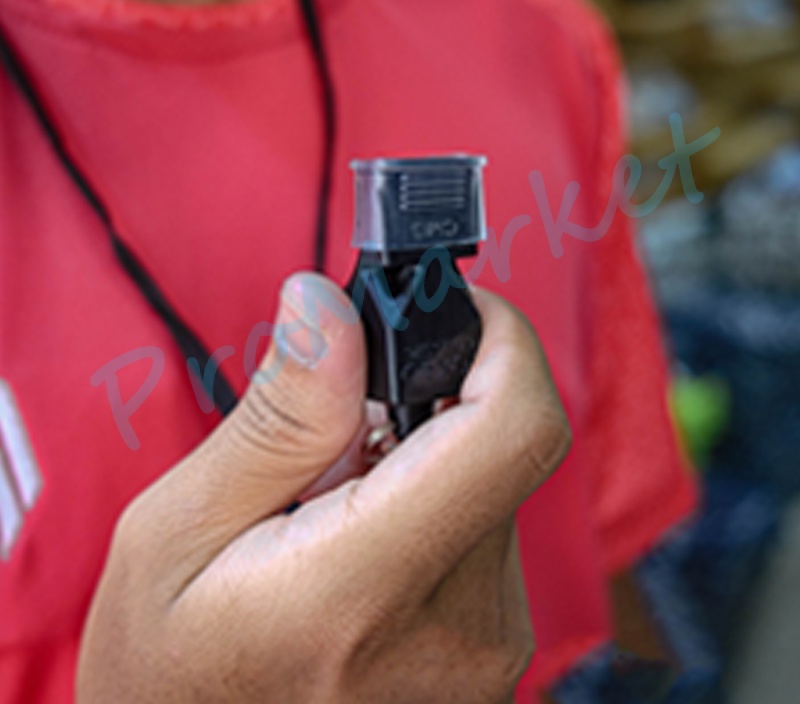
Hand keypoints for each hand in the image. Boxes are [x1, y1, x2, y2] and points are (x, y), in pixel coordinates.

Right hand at [77, 273, 570, 702]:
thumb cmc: (168, 673)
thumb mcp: (176, 532)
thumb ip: (277, 418)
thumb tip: (330, 305)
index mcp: (368, 587)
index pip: (511, 431)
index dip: (504, 344)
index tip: (457, 309)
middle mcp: (458, 628)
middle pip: (497, 445)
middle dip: (430, 401)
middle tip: (340, 422)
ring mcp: (486, 650)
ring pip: (491, 485)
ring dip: (423, 457)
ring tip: (333, 496)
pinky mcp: (491, 654)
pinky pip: (486, 535)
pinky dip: (431, 503)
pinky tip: (360, 533)